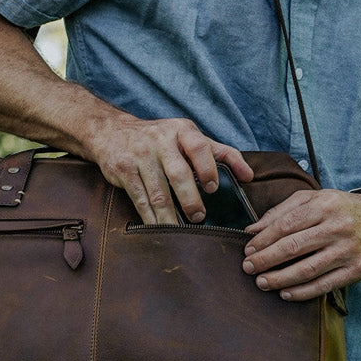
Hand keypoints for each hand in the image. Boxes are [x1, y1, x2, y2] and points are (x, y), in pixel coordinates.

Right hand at [85, 114, 252, 224]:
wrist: (111, 130)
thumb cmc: (160, 138)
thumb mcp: (189, 137)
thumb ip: (220, 154)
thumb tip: (249, 176)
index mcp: (182, 131)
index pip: (199, 147)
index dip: (208, 168)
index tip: (213, 188)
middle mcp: (160, 140)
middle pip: (178, 174)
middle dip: (190, 199)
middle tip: (199, 217)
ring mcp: (140, 155)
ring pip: (158, 192)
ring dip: (170, 215)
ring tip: (180, 229)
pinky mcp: (123, 169)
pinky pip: (139, 198)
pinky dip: (149, 216)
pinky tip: (158, 227)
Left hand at [241, 190, 360, 301]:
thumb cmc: (339, 208)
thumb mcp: (312, 199)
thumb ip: (281, 211)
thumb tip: (252, 231)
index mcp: (324, 205)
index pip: (286, 225)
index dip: (263, 240)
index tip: (248, 250)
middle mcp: (337, 226)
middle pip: (294, 247)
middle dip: (266, 260)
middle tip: (249, 268)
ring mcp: (348, 249)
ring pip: (307, 269)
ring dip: (280, 279)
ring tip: (262, 282)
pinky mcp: (357, 269)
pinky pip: (324, 284)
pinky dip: (302, 292)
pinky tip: (286, 293)